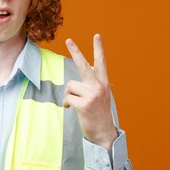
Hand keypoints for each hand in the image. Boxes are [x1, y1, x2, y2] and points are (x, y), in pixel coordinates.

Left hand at [63, 34, 117, 150]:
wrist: (103, 133)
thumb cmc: (98, 114)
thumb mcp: (100, 96)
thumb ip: (92, 85)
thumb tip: (77, 79)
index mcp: (103, 83)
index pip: (101, 62)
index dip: (98, 48)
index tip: (97, 35)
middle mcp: (98, 86)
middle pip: (83, 65)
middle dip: (75, 51)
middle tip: (68, 40)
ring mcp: (91, 95)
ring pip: (70, 85)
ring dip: (68, 94)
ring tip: (75, 103)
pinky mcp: (83, 105)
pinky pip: (67, 98)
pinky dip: (66, 104)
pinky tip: (71, 109)